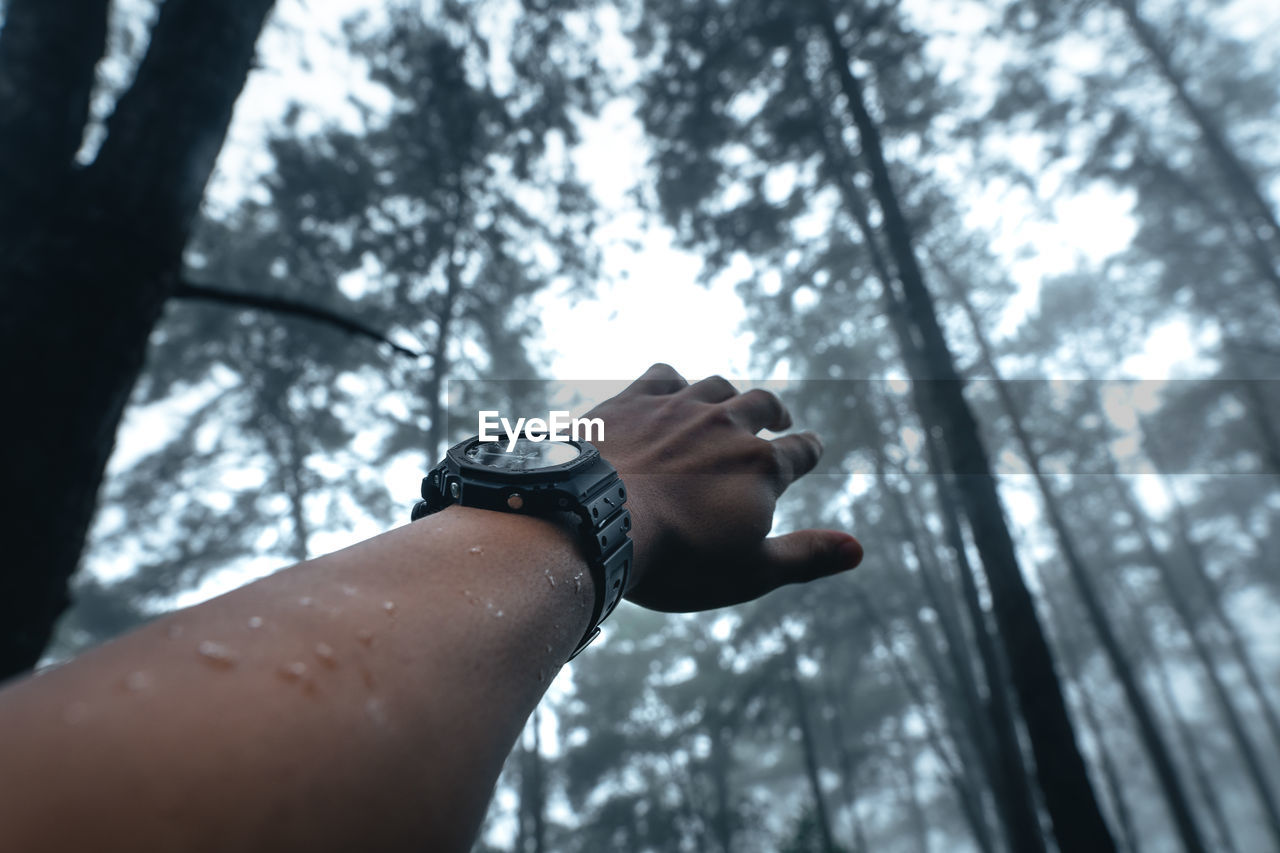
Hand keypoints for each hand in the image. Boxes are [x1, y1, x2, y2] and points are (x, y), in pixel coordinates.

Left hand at [586, 363, 861, 611]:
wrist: (595, 522)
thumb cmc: (675, 558)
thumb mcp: (749, 573)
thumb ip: (805, 556)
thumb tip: (858, 549)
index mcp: (762, 466)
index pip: (801, 450)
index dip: (809, 450)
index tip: (810, 448)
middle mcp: (727, 425)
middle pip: (763, 405)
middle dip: (775, 412)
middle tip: (780, 417)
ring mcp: (678, 407)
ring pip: (716, 387)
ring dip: (728, 394)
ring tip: (730, 402)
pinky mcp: (633, 400)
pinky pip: (663, 375)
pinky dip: (674, 381)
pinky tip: (671, 390)